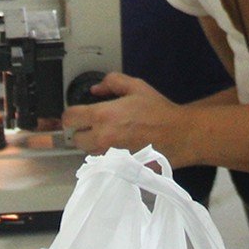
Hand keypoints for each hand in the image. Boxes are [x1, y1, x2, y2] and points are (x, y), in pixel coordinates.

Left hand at [61, 73, 192, 161]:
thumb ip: (112, 82)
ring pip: (89, 152)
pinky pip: (104, 161)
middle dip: (82, 131)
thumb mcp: (136, 86)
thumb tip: (96, 89)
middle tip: (95, 125)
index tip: (79, 114)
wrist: (179, 135)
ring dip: (94, 144)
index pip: (70, 119)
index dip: (71, 115)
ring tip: (111, 135)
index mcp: (103, 116)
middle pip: (75, 139)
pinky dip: (106, 155)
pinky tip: (120, 147)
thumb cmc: (158, 110)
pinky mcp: (119, 167)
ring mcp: (110, 156)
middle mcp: (102, 138)